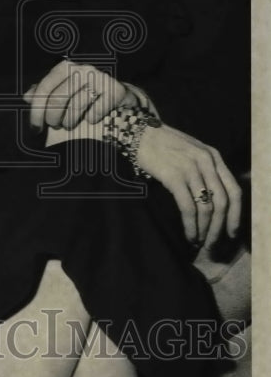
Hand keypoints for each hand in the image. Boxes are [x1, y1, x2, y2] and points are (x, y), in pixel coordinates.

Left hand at [24, 60, 136, 130]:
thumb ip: (44, 92)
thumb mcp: (61, 89)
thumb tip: (27, 97)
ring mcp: (99, 78)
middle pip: (57, 100)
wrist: (116, 93)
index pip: (44, 89)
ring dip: (69, 121)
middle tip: (55, 125)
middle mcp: (82, 69)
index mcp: (65, 66)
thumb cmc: (83, 92)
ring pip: (75, 108)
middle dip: (52, 118)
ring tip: (70, 123)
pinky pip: (95, 113)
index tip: (35, 128)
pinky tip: (91, 118)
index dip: (36, 111)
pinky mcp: (115, 90)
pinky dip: (91, 119)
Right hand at [135, 123, 241, 248]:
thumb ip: (205, 169)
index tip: (231, 232)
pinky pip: (188, 207)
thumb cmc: (164, 144)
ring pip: (207, 208)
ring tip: (199, 241)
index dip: (235, 214)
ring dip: (205, 230)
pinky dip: (191, 225)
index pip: (234, 190)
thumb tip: (212, 200)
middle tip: (212, 244)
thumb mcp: (192, 151)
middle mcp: (206, 162)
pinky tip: (189, 234)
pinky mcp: (174, 176)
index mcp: (214, 157)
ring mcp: (190, 168)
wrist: (140, 132)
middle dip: (219, 228)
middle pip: (222, 202)